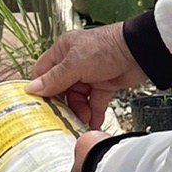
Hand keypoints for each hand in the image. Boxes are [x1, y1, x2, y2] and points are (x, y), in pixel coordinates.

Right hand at [26, 20, 144, 129]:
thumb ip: (54, 79)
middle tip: (63, 117)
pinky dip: (93, 112)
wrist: (139, 53)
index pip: (43, 73)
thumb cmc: (106, 49)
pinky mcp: (103, 85)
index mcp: (62, 51)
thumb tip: (31, 89)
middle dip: (63, 104)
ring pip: (77, 98)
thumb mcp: (75, 64)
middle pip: (60, 89)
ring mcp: (89, 75)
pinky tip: (93, 122)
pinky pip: (94, 102)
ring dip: (79, 110)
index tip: (39, 106)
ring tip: (83, 119)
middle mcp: (73, 63)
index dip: (40, 89)